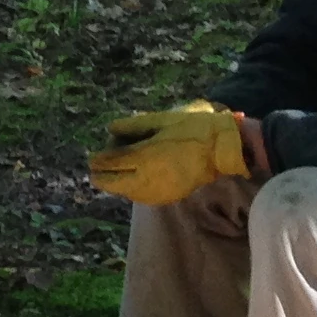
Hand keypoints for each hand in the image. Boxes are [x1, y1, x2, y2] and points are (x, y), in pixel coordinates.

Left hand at [86, 100, 250, 205]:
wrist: (225, 149)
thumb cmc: (193, 129)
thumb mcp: (162, 119)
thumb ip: (134, 125)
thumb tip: (110, 129)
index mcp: (145, 157)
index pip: (110, 162)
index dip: (97, 160)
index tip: (92, 158)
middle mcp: (147, 179)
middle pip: (111, 183)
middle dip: (102, 174)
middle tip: (99, 165)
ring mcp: (157, 192)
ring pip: (125, 191)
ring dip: (118, 180)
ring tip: (121, 166)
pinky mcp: (167, 197)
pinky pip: (141, 195)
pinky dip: (133, 187)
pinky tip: (137, 175)